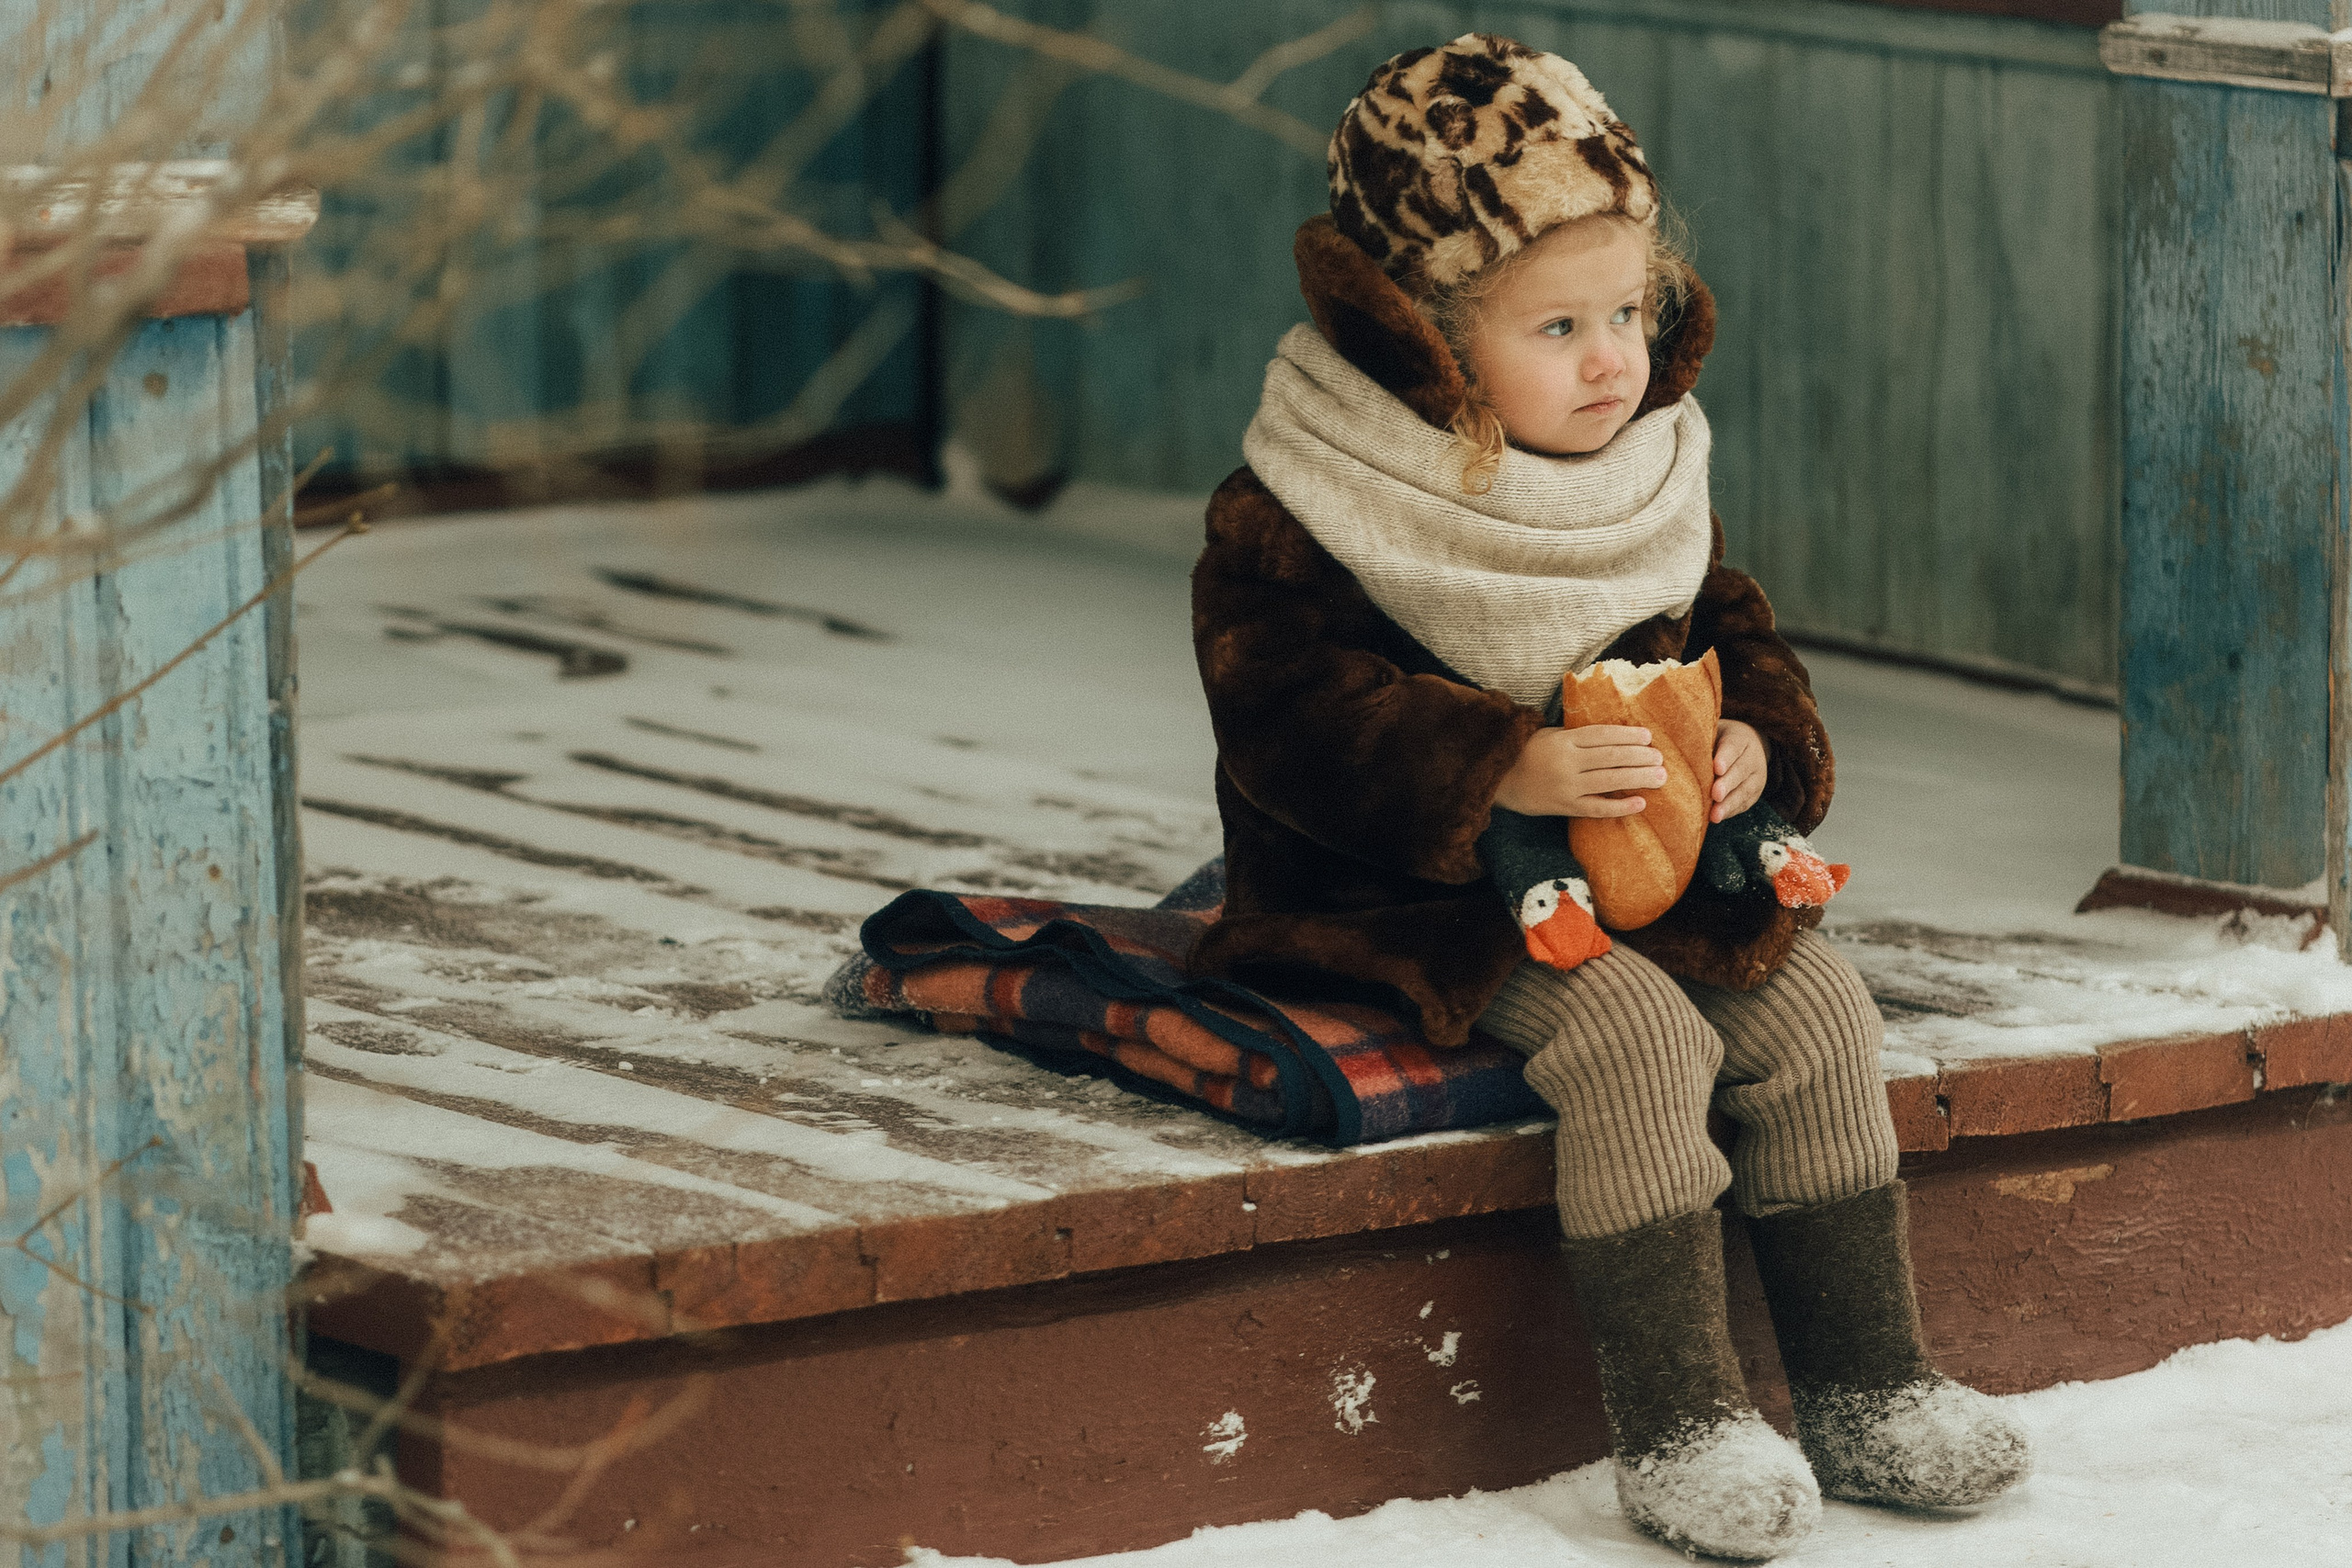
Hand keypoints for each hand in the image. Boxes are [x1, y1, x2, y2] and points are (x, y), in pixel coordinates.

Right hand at [1494, 725, 1665, 819]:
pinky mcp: (1565, 807)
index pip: (1601, 735)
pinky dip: (1620, 806)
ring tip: (1660, 776)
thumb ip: (1577, 735)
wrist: (1499, 782)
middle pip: (1610, 757)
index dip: (1627, 735)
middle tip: (1660, 758)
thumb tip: (1615, 735)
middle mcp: (1566, 763)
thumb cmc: (1528, 753)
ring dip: (1637, 778)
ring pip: (1608, 780)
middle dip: (1639, 756)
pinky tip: (1640, 803)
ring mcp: (1566, 786)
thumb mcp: (1549, 735)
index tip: (1648, 736)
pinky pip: (1597, 808)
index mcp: (1563, 741)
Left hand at [1710, 719, 1768, 822]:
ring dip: (1729, 804)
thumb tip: (1678, 747)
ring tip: (1715, 814)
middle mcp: (1752, 757)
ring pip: (1744, 790)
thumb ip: (1701, 741)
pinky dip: (1730, 811)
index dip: (1725, 758)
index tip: (1716, 768)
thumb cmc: (1718, 741)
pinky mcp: (1754, 793)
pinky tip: (1718, 817)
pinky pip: (1744, 803)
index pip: (1733, 747)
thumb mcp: (1713, 734)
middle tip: (1716, 794)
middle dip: (1727, 784)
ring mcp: (1756, 776)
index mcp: (1740, 738)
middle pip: (1741, 770)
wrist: (1745, 748)